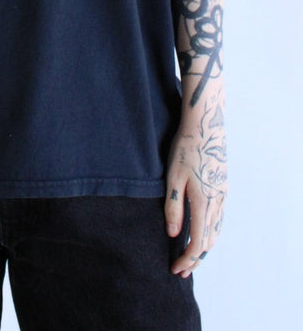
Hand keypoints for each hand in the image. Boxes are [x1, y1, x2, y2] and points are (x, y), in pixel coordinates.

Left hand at [165, 120, 227, 276]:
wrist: (205, 125)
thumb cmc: (184, 149)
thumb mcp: (172, 177)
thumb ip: (173, 207)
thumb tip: (173, 235)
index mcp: (204, 201)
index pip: (198, 241)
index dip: (187, 259)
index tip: (175, 269)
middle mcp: (217, 201)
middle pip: (210, 240)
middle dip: (195, 258)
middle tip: (181, 270)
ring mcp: (223, 193)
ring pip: (217, 230)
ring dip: (205, 246)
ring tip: (191, 256)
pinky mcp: (223, 186)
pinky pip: (219, 217)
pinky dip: (211, 232)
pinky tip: (203, 231)